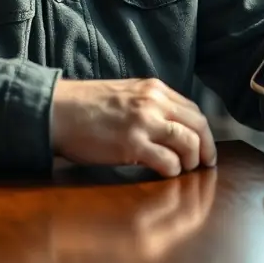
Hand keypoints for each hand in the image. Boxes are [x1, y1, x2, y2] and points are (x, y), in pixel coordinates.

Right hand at [51, 78, 217, 177]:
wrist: (56, 111)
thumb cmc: (86, 106)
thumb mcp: (126, 93)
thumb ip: (150, 104)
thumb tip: (171, 126)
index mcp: (154, 88)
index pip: (193, 110)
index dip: (204, 132)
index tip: (205, 147)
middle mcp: (154, 102)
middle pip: (198, 126)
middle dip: (207, 148)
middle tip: (206, 165)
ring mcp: (144, 122)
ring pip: (189, 143)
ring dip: (192, 161)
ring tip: (185, 170)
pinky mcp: (132, 144)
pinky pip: (168, 161)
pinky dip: (173, 170)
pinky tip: (165, 174)